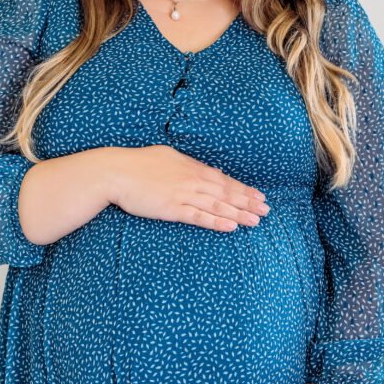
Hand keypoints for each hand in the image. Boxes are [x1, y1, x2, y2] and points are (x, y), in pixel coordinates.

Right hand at [106, 145, 269, 231]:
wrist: (117, 171)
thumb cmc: (138, 163)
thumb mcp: (167, 157)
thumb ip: (186, 165)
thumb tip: (200, 170)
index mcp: (192, 167)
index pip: (223, 179)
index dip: (242, 188)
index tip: (258, 195)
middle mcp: (192, 180)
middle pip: (227, 192)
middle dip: (248, 202)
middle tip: (266, 210)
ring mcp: (184, 194)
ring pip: (218, 205)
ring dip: (239, 213)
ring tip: (256, 221)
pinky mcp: (173, 209)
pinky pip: (200, 217)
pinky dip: (217, 222)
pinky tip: (231, 227)